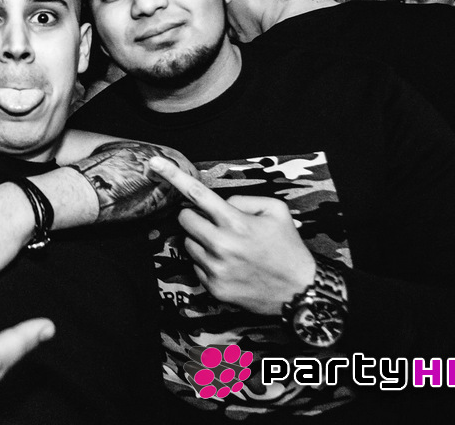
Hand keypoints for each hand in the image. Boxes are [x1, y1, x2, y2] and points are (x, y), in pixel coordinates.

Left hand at [148, 157, 314, 314]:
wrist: (300, 291)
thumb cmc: (288, 247)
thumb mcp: (276, 211)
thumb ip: (243, 200)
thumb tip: (220, 203)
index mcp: (236, 223)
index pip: (197, 194)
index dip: (173, 175)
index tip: (153, 163)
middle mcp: (221, 245)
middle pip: (184, 219)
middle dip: (195, 215)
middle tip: (214, 222)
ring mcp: (215, 269)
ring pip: (188, 244)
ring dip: (201, 240)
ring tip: (227, 247)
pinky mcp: (213, 288)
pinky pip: (196, 266)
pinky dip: (207, 262)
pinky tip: (230, 265)